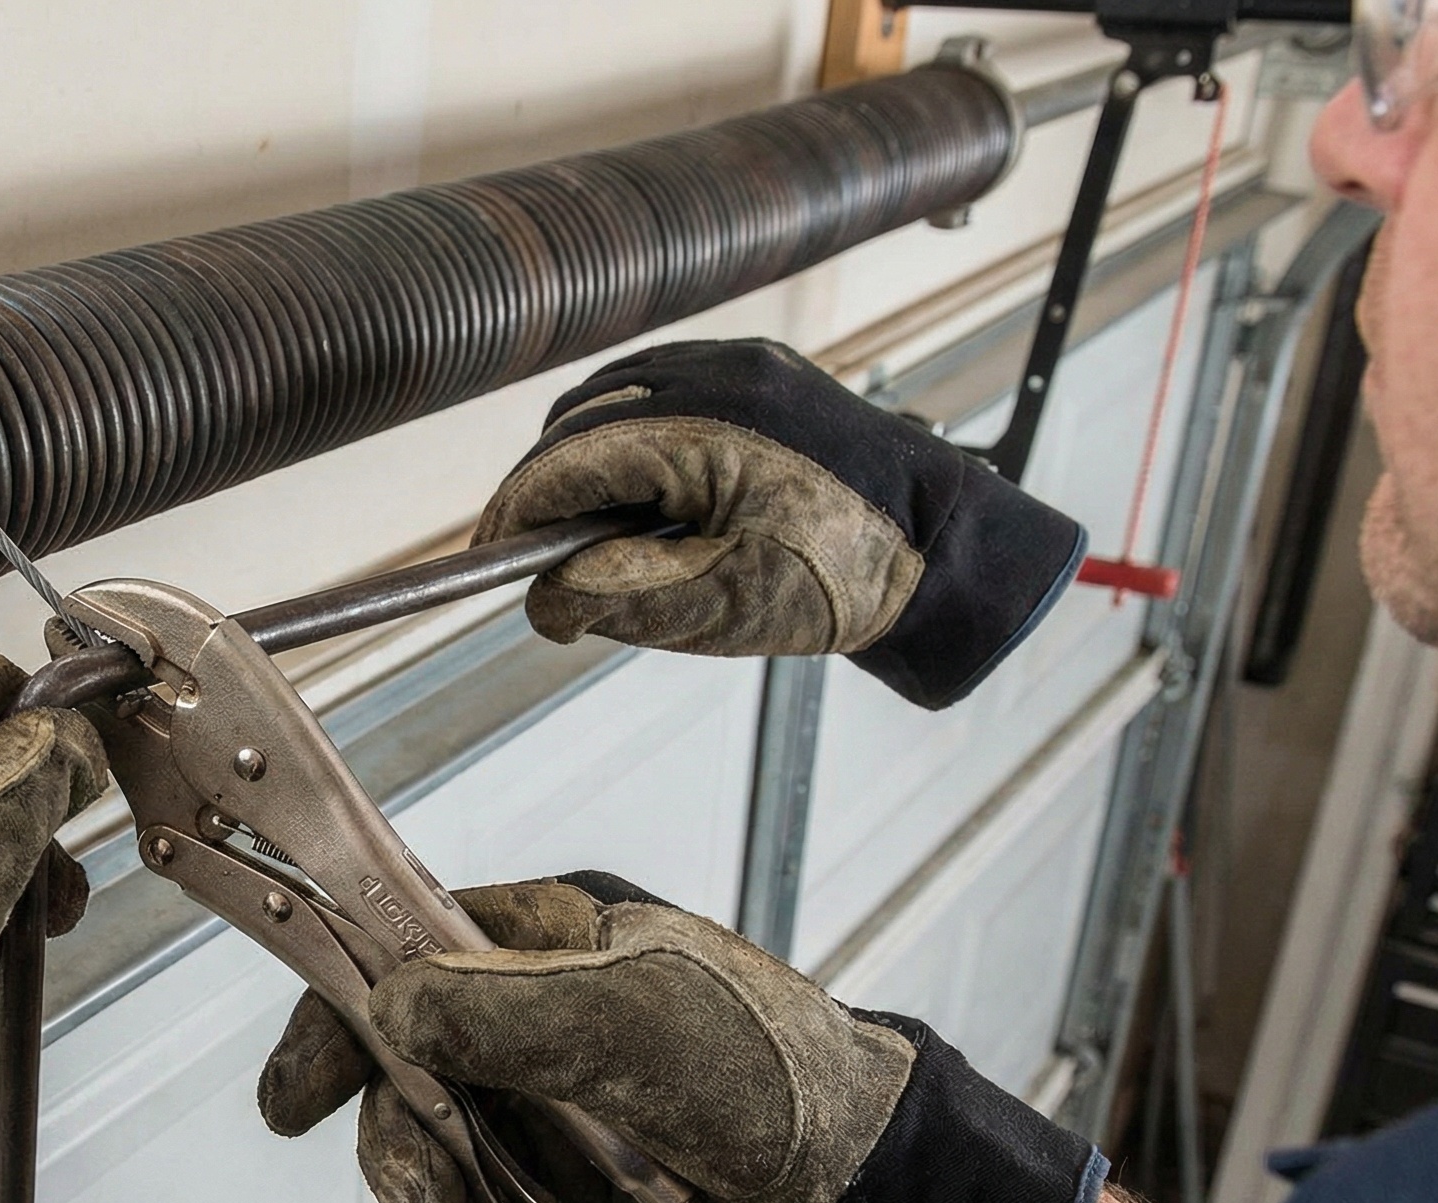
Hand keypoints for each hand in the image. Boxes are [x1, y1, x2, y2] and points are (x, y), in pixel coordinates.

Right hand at [260, 872, 1105, 1202]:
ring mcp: (543, 1098)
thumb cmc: (765, 1066)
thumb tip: (386, 1006)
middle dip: (409, 1170)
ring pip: (441, 1168)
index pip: (395, 959)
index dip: (334, 1026)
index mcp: (535, 939)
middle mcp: (524, 1013)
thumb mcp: (627, 1018)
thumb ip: (496, 1009)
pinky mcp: (566, 1177)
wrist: (859, 1180)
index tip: (293, 1106)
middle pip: (404, 1086)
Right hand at [475, 339, 1086, 708]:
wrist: (947, 546)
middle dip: (545, 483)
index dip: (517, 507)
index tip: (490, 552)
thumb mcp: (720, 604)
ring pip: (617, 393)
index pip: (571, 457)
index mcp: (708, 427)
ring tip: (578, 526)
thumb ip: (615, 595)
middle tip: (529, 552)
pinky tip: (633, 486)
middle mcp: (723, 374)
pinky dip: (629, 429)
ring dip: (583, 454)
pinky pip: (664, 384)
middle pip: (583, 417)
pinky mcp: (763, 369)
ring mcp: (745, 363)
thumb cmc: (848, 577)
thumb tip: (540, 600)